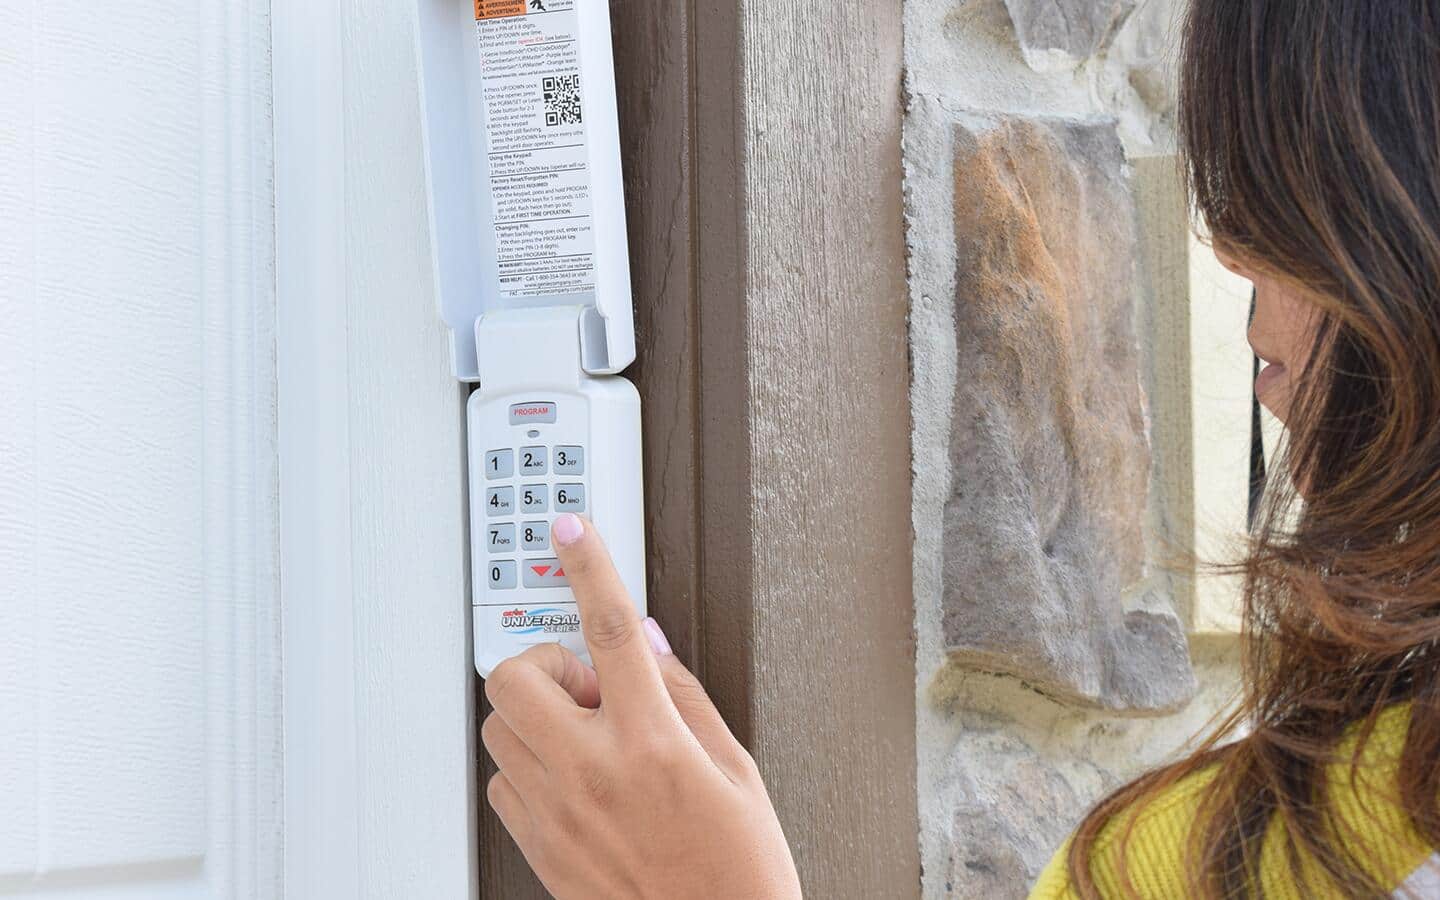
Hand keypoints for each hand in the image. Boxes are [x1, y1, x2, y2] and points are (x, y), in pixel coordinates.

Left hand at [482, 513, 802, 899]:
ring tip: (590, 739)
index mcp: (652, 743)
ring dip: (538, 716)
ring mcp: (558, 814)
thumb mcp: (735, 769)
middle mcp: (594, 773)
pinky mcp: (539, 849)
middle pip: (519, 677)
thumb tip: (643, 640)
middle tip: (590, 687)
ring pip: (501, 728)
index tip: (572, 533)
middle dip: (546, 664)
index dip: (590, 569)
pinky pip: (502, 782)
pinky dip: (530, 767)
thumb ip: (682, 694)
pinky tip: (576, 781)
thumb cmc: (739, 872)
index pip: (609, 631)